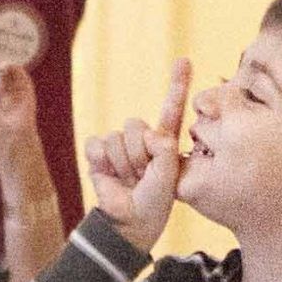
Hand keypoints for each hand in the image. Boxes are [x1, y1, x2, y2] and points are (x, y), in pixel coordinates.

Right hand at [85, 60, 190, 245]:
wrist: (129, 220)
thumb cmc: (155, 201)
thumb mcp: (170, 175)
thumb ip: (164, 148)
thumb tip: (147, 133)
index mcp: (164, 141)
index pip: (172, 108)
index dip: (177, 84)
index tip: (184, 60)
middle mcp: (142, 139)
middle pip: (135, 125)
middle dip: (138, 153)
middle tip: (142, 176)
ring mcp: (119, 146)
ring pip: (116, 136)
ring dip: (122, 163)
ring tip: (129, 180)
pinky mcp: (98, 154)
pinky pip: (96, 143)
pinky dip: (101, 160)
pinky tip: (109, 174)